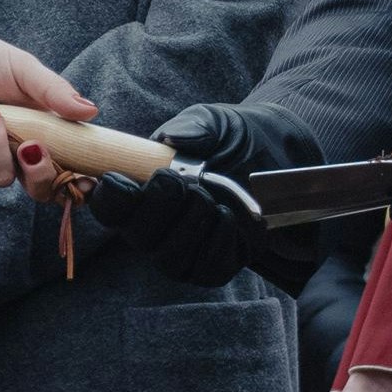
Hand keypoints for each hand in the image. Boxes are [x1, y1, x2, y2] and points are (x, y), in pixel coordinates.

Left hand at [0, 10, 90, 187]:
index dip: (78, 180)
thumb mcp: (22, 68)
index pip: (66, 165)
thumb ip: (54, 92)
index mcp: (39, 128)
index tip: (86, 179)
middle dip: (41, 175)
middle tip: (34, 148)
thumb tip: (91, 112)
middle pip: (39, 189)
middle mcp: (14, 149)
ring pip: (2, 178)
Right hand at [86, 102, 315, 287]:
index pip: (108, 206)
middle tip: (181, 182)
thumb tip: (171, 140)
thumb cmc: (238, 141)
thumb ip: (193, 127)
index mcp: (142, 189)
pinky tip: (228, 216)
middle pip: (135, 236)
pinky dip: (217, 241)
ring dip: (190, 224)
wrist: (283, 162)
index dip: (109, 198)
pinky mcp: (212, 268)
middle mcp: (155, 226)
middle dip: (157, 208)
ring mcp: (183, 251)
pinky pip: (205, 268)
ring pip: (168, 257)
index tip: (122, 180)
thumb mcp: (218, 123)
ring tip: (210, 196)